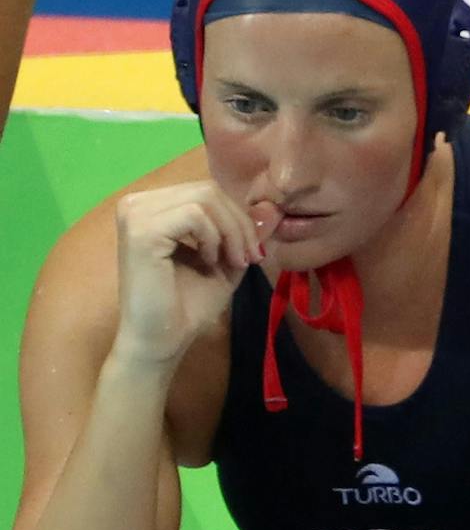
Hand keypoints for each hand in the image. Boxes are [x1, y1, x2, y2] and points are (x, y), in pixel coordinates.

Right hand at [111, 182, 263, 367]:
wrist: (162, 339)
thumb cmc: (188, 304)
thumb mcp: (226, 260)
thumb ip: (244, 232)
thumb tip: (273, 208)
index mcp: (154, 207)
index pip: (208, 191)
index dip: (239, 218)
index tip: (252, 253)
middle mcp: (138, 203)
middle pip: (208, 190)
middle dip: (240, 224)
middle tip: (248, 259)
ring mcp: (135, 214)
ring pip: (204, 198)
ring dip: (231, 232)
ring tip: (233, 263)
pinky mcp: (141, 230)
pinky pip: (195, 215)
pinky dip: (214, 239)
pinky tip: (209, 262)